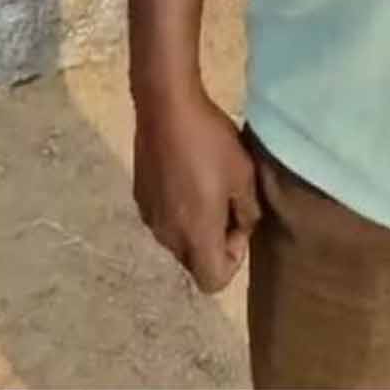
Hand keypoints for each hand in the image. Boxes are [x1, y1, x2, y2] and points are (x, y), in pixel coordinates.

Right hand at [133, 88, 260, 293]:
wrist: (166, 107)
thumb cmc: (210, 142)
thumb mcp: (244, 174)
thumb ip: (249, 211)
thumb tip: (242, 226)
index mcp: (196, 234)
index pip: (213, 281)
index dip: (233, 261)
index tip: (238, 226)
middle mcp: (168, 235)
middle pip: (195, 262)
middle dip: (215, 243)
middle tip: (228, 204)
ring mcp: (150, 218)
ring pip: (179, 241)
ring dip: (196, 226)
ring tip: (208, 186)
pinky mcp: (140, 198)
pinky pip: (164, 220)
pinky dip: (178, 210)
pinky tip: (186, 175)